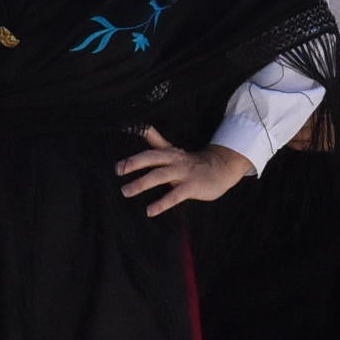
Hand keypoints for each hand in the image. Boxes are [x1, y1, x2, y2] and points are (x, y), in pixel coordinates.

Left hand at [117, 127, 253, 214]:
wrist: (222, 168)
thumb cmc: (191, 162)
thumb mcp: (173, 150)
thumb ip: (156, 141)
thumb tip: (141, 128)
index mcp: (168, 152)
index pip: (151, 143)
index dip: (137, 141)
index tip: (121, 140)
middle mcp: (174, 160)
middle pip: (152, 158)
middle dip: (134, 163)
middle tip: (117, 170)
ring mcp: (183, 173)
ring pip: (159, 176)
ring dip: (141, 183)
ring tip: (125, 191)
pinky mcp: (191, 187)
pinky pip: (174, 196)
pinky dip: (161, 203)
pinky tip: (149, 211)